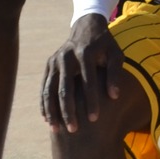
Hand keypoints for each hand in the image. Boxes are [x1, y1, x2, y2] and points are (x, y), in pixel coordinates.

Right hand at [41, 13, 123, 131]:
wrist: (86, 28)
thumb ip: (115, 73)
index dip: (92, 101)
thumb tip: (114, 96)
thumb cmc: (105, 45)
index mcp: (85, 53)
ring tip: (57, 130)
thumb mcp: (116, 54)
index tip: (95, 119)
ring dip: (52, 112)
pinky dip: (44, 105)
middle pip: (65, 89)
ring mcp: (54, 61)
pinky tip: (47, 120)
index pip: (88, 82)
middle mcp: (66, 57)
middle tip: (74, 130)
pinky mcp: (48, 65)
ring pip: (50, 91)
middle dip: (69, 111)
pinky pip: (44, 88)